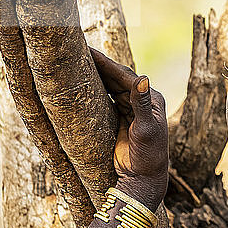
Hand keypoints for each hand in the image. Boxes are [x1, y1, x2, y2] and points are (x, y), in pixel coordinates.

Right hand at [91, 48, 167, 211]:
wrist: (143, 176)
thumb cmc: (149, 154)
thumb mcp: (146, 128)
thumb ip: (142, 104)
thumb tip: (143, 78)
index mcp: (152, 99)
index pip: (126, 76)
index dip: (107, 64)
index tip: (89, 51)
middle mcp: (141, 101)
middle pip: (117, 78)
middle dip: (99, 65)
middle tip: (77, 51)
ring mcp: (129, 109)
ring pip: (110, 88)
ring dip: (95, 76)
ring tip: (75, 62)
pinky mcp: (119, 119)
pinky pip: (105, 100)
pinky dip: (94, 91)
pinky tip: (80, 84)